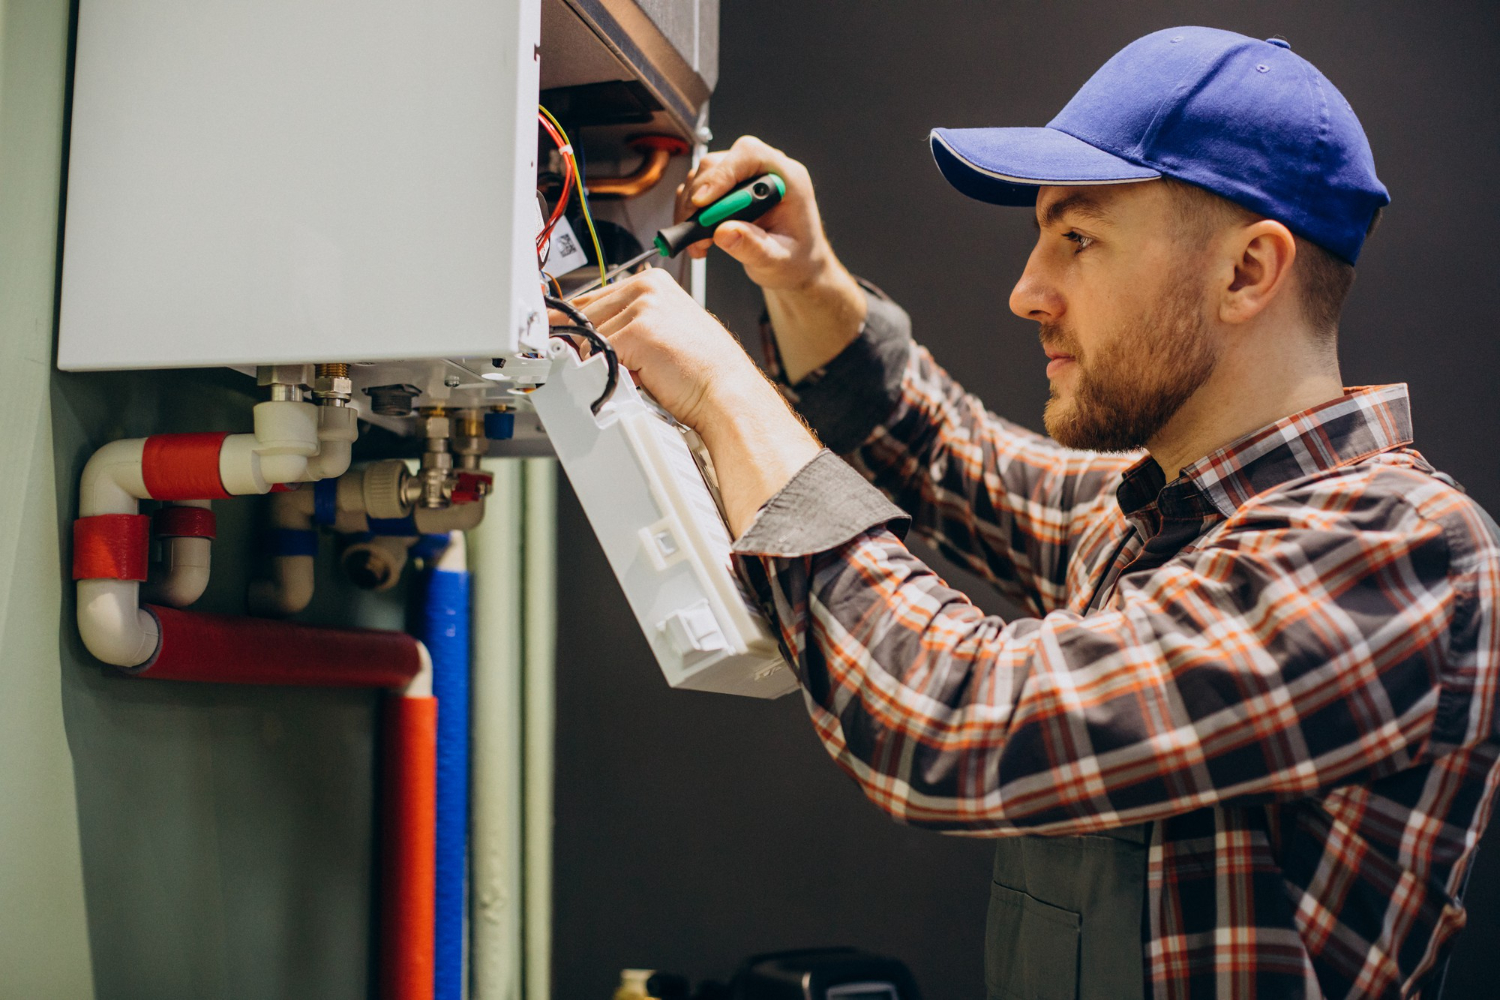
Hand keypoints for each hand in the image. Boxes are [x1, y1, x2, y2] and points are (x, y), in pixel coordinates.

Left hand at [566, 269, 820, 534]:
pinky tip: (635, 379)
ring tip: (635, 375)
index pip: (593, 298)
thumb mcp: (662, 333)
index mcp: (652, 282)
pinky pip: (597, 354)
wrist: (727, 393)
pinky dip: (608, 372)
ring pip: (588, 337)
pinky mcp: (636, 331)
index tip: (566, 339)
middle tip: (606, 367)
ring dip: (602, 362)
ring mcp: (641, 306)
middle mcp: (646, 287)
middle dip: (587, 345)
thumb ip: (627, 324)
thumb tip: (585, 336)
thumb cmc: (701, 372)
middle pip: (584, 315)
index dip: (577, 325)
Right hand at [678, 135, 866, 381]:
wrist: (800, 274)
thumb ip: (754, 247)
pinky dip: (693, 216)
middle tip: (692, 227)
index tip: (704, 201)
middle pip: (721, 163)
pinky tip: (697, 241)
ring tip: (695, 241)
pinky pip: (703, 194)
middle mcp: (767, 173)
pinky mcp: (731, 194)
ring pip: (706, 178)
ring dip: (693, 208)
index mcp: (787, 178)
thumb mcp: (778, 263)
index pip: (749, 157)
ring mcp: (747, 181)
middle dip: (700, 195)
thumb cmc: (797, 266)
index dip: (722, 175)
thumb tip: (727, 231)